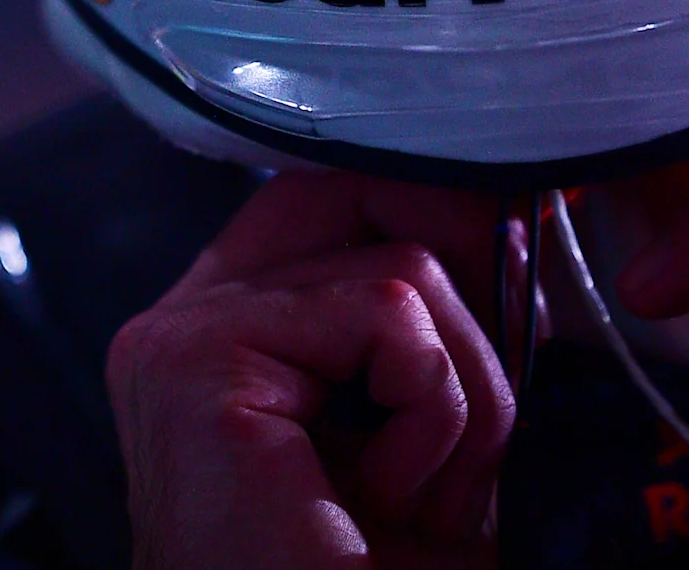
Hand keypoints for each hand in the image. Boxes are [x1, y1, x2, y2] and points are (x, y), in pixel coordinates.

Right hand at [109, 172, 515, 569]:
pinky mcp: (202, 364)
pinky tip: (396, 500)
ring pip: (402, 262)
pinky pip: (390, 316)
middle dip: (467, 270)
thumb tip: (506, 219)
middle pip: (359, 188)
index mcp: (220, 334)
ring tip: (427, 497)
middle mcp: (179, 320)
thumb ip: (429, 330)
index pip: (335, 197)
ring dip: (465, 393)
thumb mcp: (412, 433)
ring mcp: (179, 337)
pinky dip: (438, 412)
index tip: (509, 277)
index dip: (438, 218)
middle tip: (488, 386)